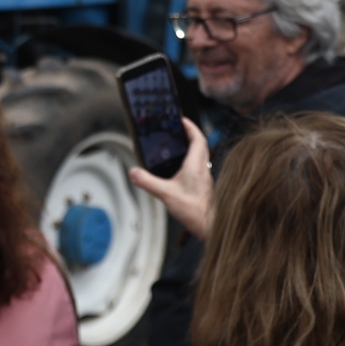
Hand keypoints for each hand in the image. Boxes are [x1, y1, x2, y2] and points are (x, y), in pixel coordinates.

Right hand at [129, 118, 213, 239]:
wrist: (210, 225)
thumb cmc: (195, 210)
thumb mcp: (165, 194)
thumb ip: (148, 182)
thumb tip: (134, 172)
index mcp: (195, 165)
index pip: (197, 138)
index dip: (191, 127)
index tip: (182, 120)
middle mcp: (202, 169)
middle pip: (200, 145)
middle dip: (191, 135)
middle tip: (180, 131)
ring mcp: (204, 178)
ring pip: (201, 156)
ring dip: (192, 148)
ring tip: (179, 147)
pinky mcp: (203, 186)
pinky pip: (198, 168)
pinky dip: (191, 162)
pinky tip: (180, 171)